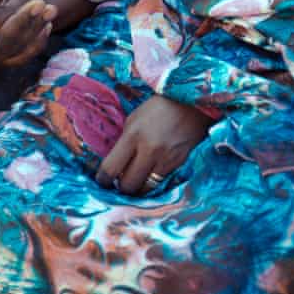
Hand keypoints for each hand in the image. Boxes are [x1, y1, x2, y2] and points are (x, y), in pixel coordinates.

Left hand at [96, 95, 212, 194]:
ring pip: (146, 189)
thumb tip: (115, 166)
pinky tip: (150, 176)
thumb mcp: (133, 120)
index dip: (103, 179)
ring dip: (138, 188)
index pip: (111, 168)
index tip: (102, 181)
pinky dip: (153, 183)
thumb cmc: (157, 109)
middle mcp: (149, 150)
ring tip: (135, 182)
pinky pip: (161, 183)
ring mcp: (166, 159)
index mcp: (132, 136)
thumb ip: (124, 143)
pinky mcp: (179, 164)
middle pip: (128, 185)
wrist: (190, 104)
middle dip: (121, 188)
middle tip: (119, 183)